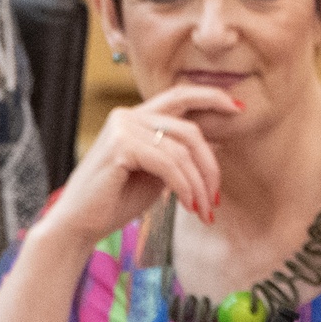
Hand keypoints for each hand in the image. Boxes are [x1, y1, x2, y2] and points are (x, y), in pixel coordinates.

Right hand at [41, 85, 236, 249]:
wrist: (81, 224)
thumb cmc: (118, 199)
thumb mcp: (158, 172)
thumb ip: (179, 155)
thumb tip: (215, 147)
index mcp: (137, 117)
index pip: (180, 97)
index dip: (211, 97)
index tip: (239, 108)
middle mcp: (128, 116)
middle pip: (189, 130)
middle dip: (210, 166)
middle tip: (216, 198)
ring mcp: (122, 127)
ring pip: (182, 151)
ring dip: (199, 185)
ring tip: (203, 210)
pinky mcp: (119, 145)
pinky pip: (168, 164)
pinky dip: (184, 187)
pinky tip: (188, 205)